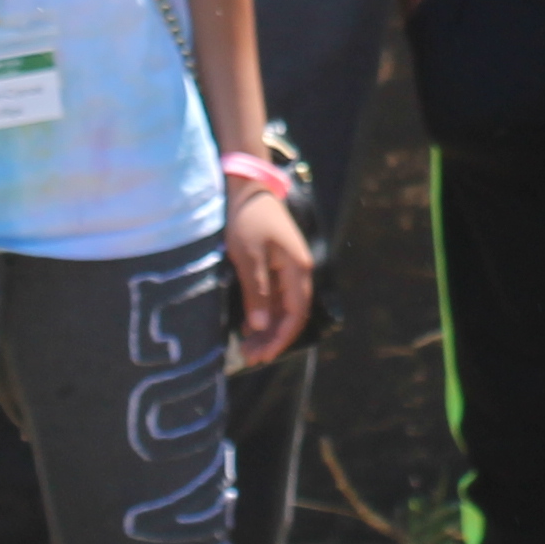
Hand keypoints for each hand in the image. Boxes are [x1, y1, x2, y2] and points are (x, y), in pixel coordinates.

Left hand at [225, 185, 313, 369]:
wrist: (246, 187)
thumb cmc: (246, 219)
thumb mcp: (248, 257)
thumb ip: (257, 293)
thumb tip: (263, 327)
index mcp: (297, 268)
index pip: (296, 313)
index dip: (281, 338)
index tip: (262, 355)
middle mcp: (298, 270)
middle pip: (291, 314)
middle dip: (273, 338)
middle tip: (250, 357)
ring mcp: (288, 267)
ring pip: (283, 307)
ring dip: (268, 328)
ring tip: (247, 346)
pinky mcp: (276, 263)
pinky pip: (275, 295)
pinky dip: (264, 312)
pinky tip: (248, 324)